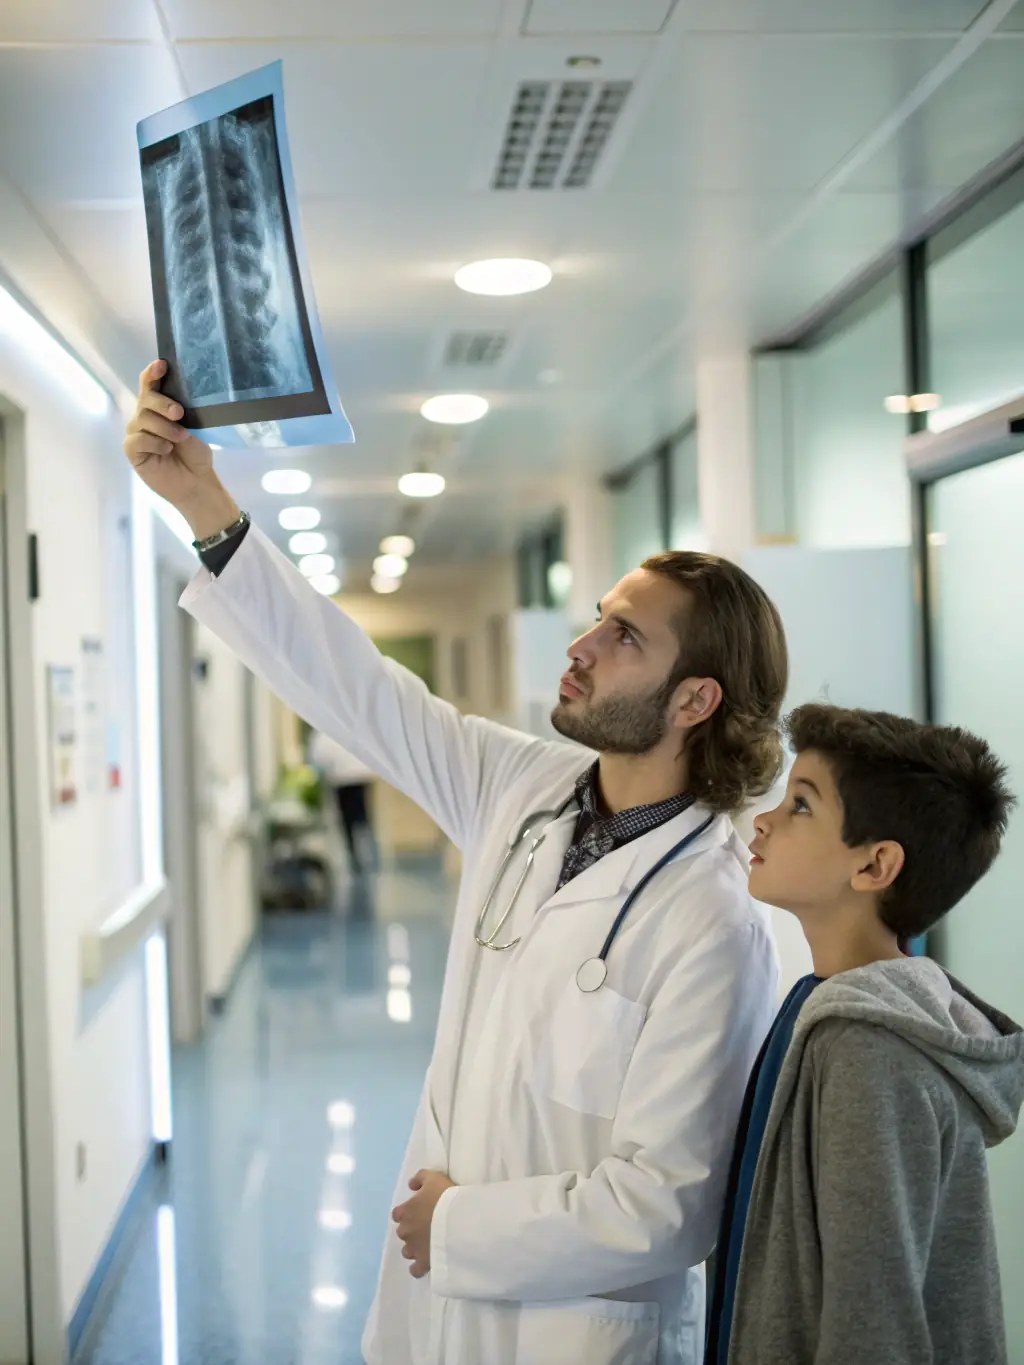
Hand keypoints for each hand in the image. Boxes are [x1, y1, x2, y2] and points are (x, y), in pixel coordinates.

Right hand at [123, 360, 238, 538]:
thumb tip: (176, 404)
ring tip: (180, 438)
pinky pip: (137, 440)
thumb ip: (182, 414)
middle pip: (146, 400)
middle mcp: (144, 416)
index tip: (162, 365)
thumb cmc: (195, 454)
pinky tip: (166, 450)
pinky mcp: (132, 451)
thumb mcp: (195, 429)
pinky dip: (154, 443)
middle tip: (179, 413)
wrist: (196, 482)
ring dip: (164, 427)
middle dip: (162, 403)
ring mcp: (136, 433)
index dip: (152, 374)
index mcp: (159, 407)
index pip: (150, 385)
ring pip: (142, 419)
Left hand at [391, 1170, 455, 1278]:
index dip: (407, 1213)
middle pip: (403, 1232)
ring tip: (429, 1244)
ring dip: (415, 1248)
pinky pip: (415, 1270)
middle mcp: (405, 1231)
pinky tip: (427, 1262)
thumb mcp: (433, 1177)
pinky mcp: (423, 1263)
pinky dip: (418, 1267)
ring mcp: (413, 1249)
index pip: (397, 1214)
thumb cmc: (445, 1197)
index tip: (418, 1211)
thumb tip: (411, 1185)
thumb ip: (419, 1178)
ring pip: (407, 1251)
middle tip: (427, 1226)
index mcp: (405, 1212)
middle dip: (412, 1230)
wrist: (458, 1219)